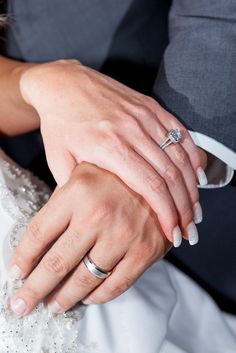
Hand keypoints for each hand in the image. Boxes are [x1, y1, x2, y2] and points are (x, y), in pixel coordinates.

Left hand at [9, 163, 170, 315]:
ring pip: (85, 280)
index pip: (39, 233)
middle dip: (34, 290)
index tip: (15, 274)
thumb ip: (61, 201)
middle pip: (56, 263)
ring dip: (64, 298)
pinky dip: (98, 297)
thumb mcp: (83, 171)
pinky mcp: (146, 249)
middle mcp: (98, 213)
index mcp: (77, 190)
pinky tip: (87, 298)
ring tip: (53, 304)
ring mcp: (124, 233)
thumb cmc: (116, 174)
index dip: (23, 258)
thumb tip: (37, 242)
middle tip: (22, 305)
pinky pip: (116, 284)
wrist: (161, 175)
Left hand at [19, 60, 206, 243]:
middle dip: (184, 207)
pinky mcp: (150, 107)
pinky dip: (193, 155)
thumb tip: (93, 216)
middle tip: (189, 228)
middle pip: (171, 175)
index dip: (167, 213)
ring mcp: (145, 116)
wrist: (62, 85)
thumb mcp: (59, 161)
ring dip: (192, 187)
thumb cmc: (60, 125)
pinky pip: (180, 133)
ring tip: (195, 209)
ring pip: (180, 156)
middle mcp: (133, 131)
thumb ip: (77, 190)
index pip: (151, 186)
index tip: (174, 233)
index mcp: (110, 148)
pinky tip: (198, 174)